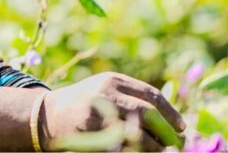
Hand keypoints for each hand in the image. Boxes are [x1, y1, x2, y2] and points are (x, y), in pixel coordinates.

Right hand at [39, 72, 185, 151]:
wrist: (46, 116)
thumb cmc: (83, 104)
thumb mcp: (105, 91)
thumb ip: (133, 98)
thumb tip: (175, 124)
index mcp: (112, 80)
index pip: (151, 96)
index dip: (171, 113)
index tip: (182, 128)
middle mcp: (104, 94)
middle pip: (147, 114)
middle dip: (167, 132)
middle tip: (178, 145)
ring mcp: (96, 116)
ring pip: (138, 134)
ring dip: (156, 148)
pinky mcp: (90, 136)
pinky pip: (122, 148)